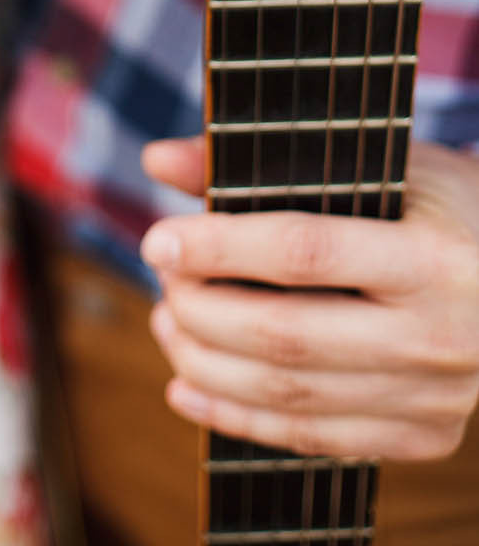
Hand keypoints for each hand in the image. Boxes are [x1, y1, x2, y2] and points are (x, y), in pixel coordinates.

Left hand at [139, 135, 478, 460]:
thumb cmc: (437, 205)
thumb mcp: (378, 164)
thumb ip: (267, 161)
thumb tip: (158, 158)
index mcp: (433, 257)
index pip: (306, 253)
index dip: (221, 247)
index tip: (159, 239)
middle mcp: (438, 336)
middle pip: (288, 336)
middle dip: (201, 310)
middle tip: (161, 281)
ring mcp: (433, 397)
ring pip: (291, 397)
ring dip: (206, 365)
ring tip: (166, 324)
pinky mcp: (423, 437)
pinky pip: (313, 439)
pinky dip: (237, 419)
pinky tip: (186, 389)